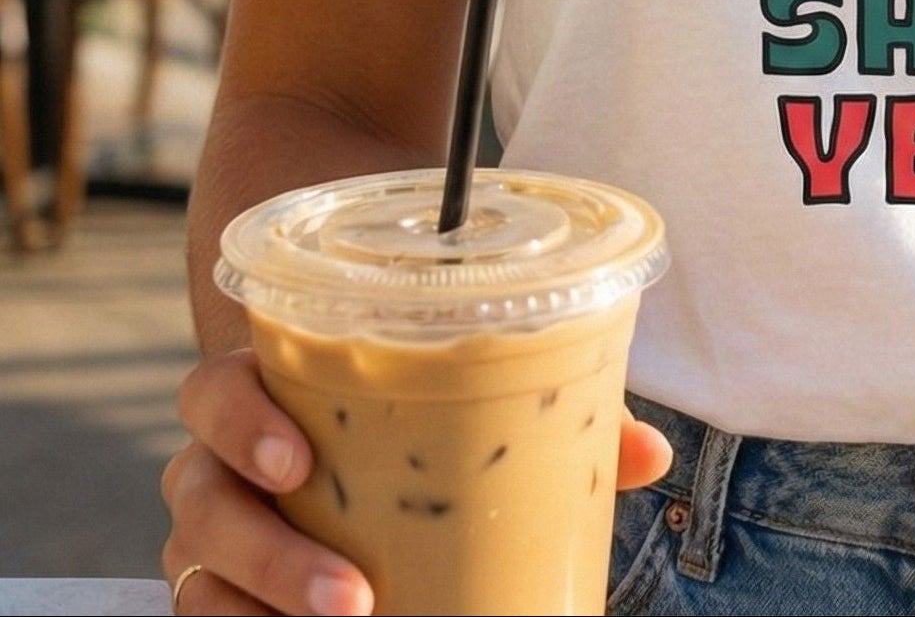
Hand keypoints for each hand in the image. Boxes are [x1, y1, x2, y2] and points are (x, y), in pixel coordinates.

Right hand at [162, 347, 674, 613]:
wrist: (367, 462)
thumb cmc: (423, 421)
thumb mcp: (479, 410)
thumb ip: (551, 417)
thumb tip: (649, 455)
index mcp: (275, 390)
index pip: (215, 391)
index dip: (241, 420)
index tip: (298, 461)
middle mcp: (226, 464)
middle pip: (195, 497)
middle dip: (268, 551)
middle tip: (350, 593)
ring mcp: (218, 536)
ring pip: (199, 574)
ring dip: (263, 607)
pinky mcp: (222, 598)